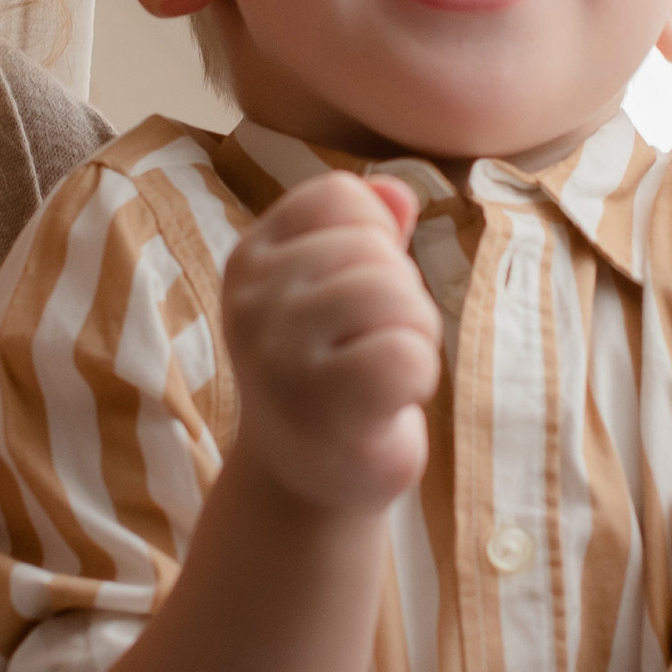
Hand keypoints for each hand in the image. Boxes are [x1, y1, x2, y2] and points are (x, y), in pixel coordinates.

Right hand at [220, 175, 442, 514]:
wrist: (306, 481)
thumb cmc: (333, 374)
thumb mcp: (339, 291)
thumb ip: (367, 234)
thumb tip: (398, 190)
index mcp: (252, 258)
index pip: (343, 197)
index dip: (376, 240)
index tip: (354, 295)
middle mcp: (253, 302)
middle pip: (375, 248)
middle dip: (401, 295)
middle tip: (370, 347)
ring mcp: (279, 357)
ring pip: (396, 296)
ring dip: (415, 336)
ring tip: (379, 374)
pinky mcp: (320, 409)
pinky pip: (408, 354)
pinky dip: (418, 378)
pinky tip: (386, 405)